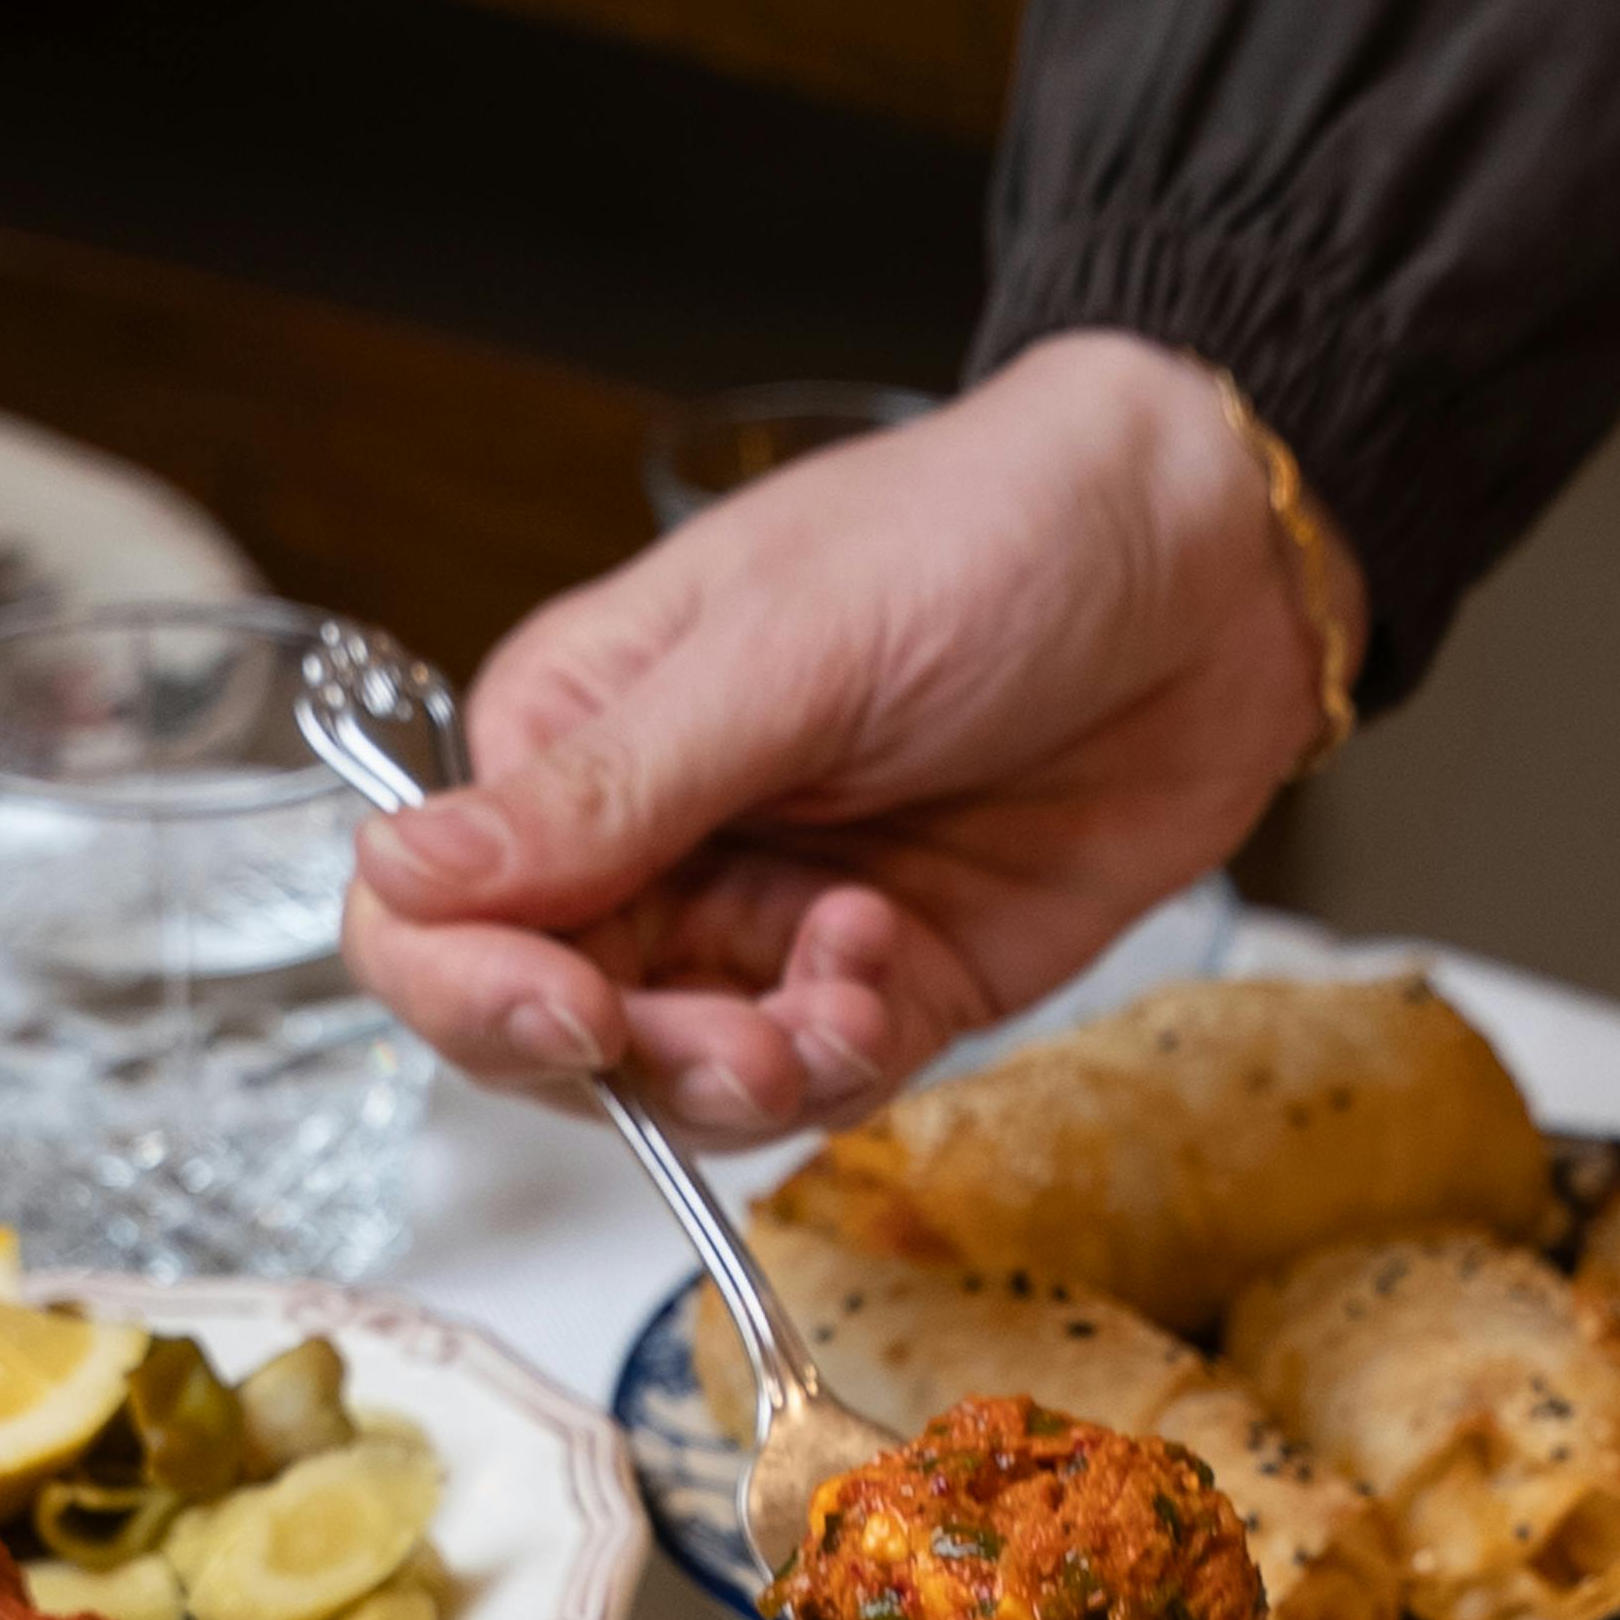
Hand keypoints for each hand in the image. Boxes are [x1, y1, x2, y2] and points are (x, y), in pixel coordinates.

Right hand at [338, 333, 1342, 1134]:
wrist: (1214, 564)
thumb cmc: (991, 535)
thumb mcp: (784, 651)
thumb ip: (604, 791)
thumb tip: (405, 872)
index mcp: (574, 734)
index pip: (432, 911)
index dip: (468, 989)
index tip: (567, 1014)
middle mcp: (651, 842)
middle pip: (544, 1028)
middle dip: (629, 1061)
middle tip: (738, 1042)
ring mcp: (763, 920)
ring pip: (677, 1084)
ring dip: (743, 1079)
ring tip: (839, 1008)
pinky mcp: (881, 981)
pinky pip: (812, 1083)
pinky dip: (840, 1062)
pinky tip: (888, 968)